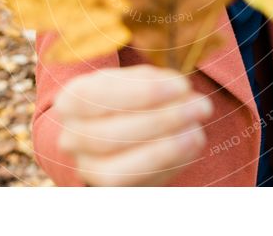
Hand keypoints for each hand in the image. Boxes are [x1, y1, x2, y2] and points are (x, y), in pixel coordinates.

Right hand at [54, 65, 213, 185]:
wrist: (124, 130)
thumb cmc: (132, 98)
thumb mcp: (136, 80)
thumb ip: (154, 82)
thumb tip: (181, 91)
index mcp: (71, 101)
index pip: (96, 97)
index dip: (141, 92)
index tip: (182, 85)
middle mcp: (72, 138)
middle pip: (108, 136)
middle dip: (161, 121)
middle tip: (201, 106)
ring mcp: (88, 169)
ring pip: (119, 169)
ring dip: (166, 150)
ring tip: (197, 131)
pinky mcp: (110, 191)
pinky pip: (138, 186)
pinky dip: (168, 166)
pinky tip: (191, 145)